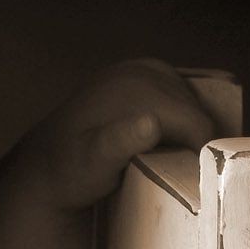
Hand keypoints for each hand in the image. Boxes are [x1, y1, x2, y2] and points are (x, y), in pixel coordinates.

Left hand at [9, 58, 216, 210]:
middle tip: (190, 172)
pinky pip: (178, 85)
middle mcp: (141, 71)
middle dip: (200, 139)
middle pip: (197, 108)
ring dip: (192, 124)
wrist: (44, 163)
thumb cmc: (71, 170)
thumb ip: (120, 143)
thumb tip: (151, 123)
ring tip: (181, 156)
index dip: (205, 154)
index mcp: (137, 90)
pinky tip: (182, 122)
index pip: (196, 122)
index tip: (198, 180)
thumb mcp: (94, 164)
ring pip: (191, 97)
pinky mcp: (137, 72)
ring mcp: (139, 67)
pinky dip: (186, 102)